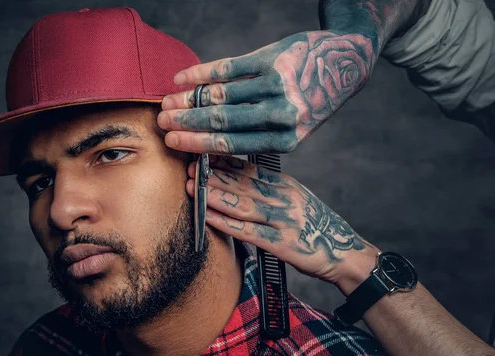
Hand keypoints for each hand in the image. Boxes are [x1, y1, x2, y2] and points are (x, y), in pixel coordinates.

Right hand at [159, 30, 375, 154]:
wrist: (344, 64)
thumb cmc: (310, 101)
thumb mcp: (291, 128)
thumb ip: (256, 136)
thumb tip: (208, 142)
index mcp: (284, 140)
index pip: (231, 146)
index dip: (196, 143)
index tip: (172, 141)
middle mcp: (280, 115)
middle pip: (222, 121)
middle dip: (186, 122)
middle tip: (162, 122)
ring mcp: (276, 85)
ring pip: (222, 95)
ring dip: (188, 98)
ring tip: (167, 101)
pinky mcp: (272, 59)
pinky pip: (228, 68)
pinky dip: (201, 74)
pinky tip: (183, 78)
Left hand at [186, 155, 375, 285]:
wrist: (345, 253)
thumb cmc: (315, 226)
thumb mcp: (296, 199)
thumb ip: (270, 189)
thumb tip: (238, 178)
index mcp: (286, 185)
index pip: (250, 169)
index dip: (224, 162)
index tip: (202, 155)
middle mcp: (284, 198)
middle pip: (243, 183)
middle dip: (214, 175)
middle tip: (190, 167)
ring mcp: (283, 220)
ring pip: (243, 204)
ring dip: (215, 195)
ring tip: (193, 187)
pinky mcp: (282, 244)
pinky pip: (248, 232)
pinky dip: (226, 223)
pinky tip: (208, 217)